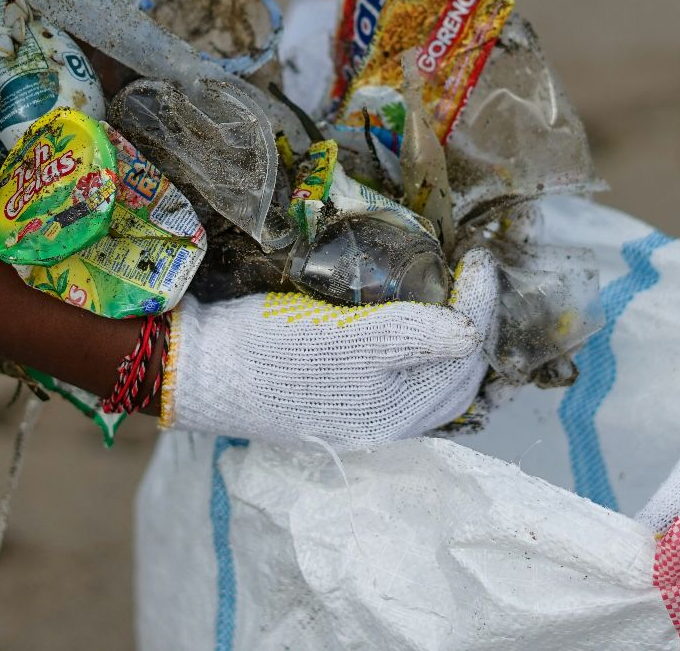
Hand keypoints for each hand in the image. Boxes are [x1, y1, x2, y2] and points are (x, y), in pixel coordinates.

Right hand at [161, 248, 499, 448]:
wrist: (198, 370)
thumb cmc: (272, 352)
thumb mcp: (348, 338)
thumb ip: (414, 336)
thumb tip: (473, 332)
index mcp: (397, 415)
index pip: (465, 358)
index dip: (481, 305)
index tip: (478, 256)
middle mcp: (386, 422)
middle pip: (456, 374)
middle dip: (474, 321)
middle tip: (473, 271)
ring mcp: (362, 412)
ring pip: (430, 377)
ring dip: (450, 335)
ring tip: (452, 291)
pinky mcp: (338, 396)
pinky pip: (401, 374)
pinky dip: (419, 345)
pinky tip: (413, 318)